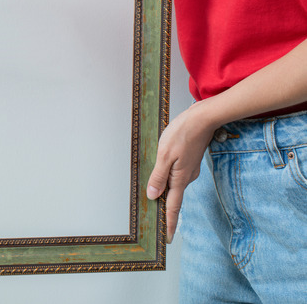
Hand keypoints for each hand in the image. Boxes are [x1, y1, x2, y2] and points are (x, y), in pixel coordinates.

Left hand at [146, 100, 217, 242]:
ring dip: (165, 193)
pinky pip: (176, 176)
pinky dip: (168, 180)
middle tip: (157, 225)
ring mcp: (189, 170)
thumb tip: (153, 196)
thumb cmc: (182, 133)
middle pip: (173, 197)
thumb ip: (158, 176)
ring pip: (174, 185)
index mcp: (180, 179)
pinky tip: (161, 178)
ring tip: (154, 203)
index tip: (167, 239)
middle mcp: (187, 177)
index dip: (169, 223)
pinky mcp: (189, 162)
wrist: (203, 118)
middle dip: (165, 211)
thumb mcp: (164, 155)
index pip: (173, 207)